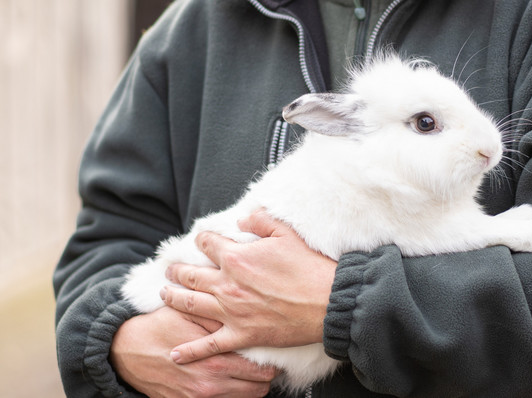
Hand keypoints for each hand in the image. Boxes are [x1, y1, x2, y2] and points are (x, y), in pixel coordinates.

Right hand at [111, 306, 276, 396]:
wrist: (124, 350)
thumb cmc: (159, 327)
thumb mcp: (191, 316)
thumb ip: (221, 321)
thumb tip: (247, 321)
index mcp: (215, 361)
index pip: (261, 369)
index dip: (271, 361)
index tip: (271, 352)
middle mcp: (210, 385)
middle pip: (259, 388)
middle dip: (264, 375)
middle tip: (263, 361)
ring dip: (250, 386)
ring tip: (247, 371)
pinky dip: (231, 394)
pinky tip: (229, 381)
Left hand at [160, 209, 336, 363]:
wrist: (326, 302)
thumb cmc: (309, 267)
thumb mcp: (286, 233)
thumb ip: (260, 221)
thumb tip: (243, 217)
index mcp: (236, 258)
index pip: (207, 244)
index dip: (202, 239)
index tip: (200, 240)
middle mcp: (227, 284)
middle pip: (191, 275)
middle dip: (177, 271)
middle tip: (169, 270)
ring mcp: (231, 312)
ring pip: (191, 305)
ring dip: (173, 298)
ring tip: (164, 294)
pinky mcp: (241, 335)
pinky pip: (209, 345)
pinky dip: (190, 351)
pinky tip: (175, 354)